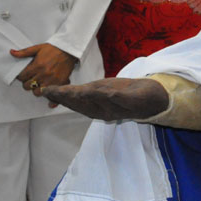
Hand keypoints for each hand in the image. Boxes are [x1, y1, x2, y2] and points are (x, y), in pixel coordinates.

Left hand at [13, 43, 77, 96]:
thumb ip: (24, 52)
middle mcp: (43, 74)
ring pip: (37, 92)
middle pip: (28, 86)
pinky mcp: (60, 83)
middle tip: (31, 79)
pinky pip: (51, 94)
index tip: (24, 75)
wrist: (68, 50)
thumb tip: (12, 52)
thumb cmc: (53, 49)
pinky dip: (48, 96)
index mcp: (37, 66)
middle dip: (27, 83)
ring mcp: (52, 80)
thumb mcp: (38, 48)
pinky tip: (47, 93)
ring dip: (36, 89)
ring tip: (38, 84)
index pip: (22, 77)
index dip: (21, 77)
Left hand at [43, 78, 170, 121]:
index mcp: (107, 107)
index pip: (83, 99)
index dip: (68, 94)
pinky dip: (74, 96)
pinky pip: (86, 102)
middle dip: (60, 96)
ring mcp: (102, 108)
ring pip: (79, 103)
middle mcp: (101, 109)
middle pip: (77, 103)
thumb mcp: (135, 96)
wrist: (156, 102)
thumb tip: (100, 93)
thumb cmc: (147, 97)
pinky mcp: (105, 104)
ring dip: (64, 97)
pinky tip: (69, 95)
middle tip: (44, 90)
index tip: (55, 90)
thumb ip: (117, 96)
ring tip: (49, 92)